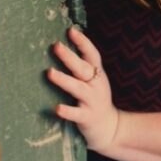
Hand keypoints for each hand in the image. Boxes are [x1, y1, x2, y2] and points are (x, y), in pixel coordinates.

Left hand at [47, 28, 118, 152]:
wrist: (110, 128)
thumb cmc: (95, 100)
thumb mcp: (94, 81)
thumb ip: (83, 67)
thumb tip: (63, 46)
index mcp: (97, 74)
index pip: (92, 55)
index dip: (83, 42)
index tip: (71, 31)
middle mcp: (96, 85)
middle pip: (83, 69)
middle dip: (70, 57)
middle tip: (56, 46)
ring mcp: (93, 101)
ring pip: (78, 88)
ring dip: (64, 80)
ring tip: (50, 73)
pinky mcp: (87, 117)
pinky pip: (77, 114)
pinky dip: (68, 111)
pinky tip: (57, 108)